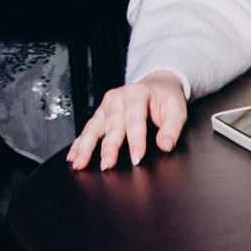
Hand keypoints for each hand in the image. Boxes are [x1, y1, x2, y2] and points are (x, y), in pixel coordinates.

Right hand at [67, 71, 187, 169]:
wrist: (157, 85)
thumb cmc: (167, 99)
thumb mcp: (177, 109)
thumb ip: (172, 128)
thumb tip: (166, 146)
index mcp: (137, 93)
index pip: (135, 119)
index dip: (136, 140)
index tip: (137, 158)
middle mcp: (118, 98)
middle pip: (112, 125)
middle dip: (108, 147)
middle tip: (107, 165)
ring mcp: (106, 106)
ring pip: (93, 128)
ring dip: (85, 147)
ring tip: (79, 164)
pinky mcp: (100, 114)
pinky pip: (87, 130)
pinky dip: (78, 144)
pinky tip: (72, 157)